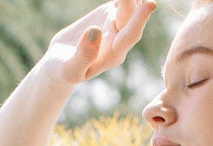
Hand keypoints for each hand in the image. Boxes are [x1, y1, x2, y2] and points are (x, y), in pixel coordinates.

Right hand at [42, 0, 157, 86]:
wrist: (61, 61)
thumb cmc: (65, 70)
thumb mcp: (71, 70)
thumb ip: (84, 56)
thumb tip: (95, 31)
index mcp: (113, 54)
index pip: (130, 36)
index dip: (140, 20)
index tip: (151, 4)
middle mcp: (119, 39)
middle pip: (131, 16)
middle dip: (133, 0)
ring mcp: (116, 25)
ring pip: (129, 7)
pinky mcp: (109, 14)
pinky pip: (121, 1)